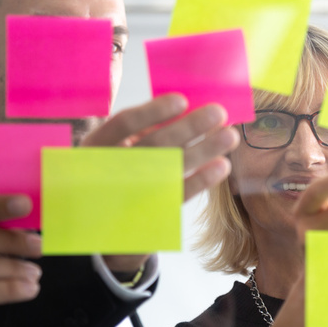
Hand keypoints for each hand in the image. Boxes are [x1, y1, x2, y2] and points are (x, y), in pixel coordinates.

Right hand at [81, 94, 239, 273]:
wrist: (98, 226)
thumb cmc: (111, 173)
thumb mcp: (113, 148)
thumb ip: (139, 131)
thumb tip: (182, 107)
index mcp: (97, 146)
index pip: (123, 124)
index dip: (153, 112)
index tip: (182, 100)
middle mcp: (110, 168)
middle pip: (155, 144)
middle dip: (190, 127)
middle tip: (220, 113)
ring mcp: (130, 193)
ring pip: (171, 168)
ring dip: (204, 150)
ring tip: (230, 136)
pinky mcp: (148, 214)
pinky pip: (179, 195)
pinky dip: (202, 180)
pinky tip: (222, 166)